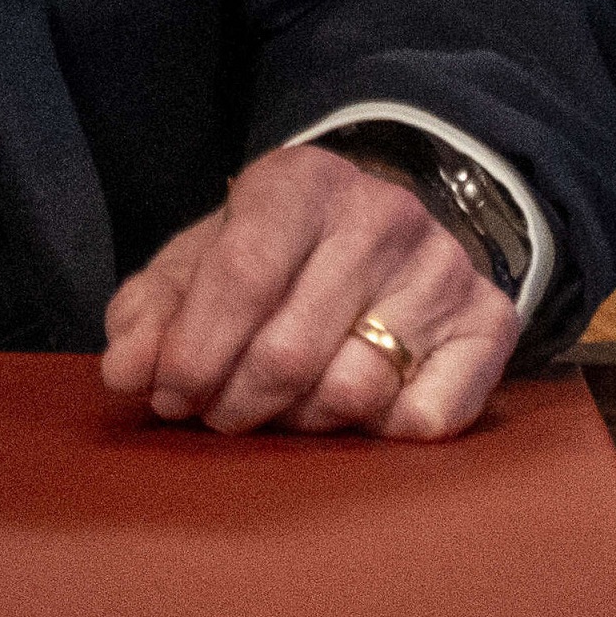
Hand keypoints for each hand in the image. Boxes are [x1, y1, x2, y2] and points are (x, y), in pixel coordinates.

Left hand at [98, 141, 518, 441]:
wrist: (386, 223)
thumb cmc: (274, 250)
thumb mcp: (202, 257)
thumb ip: (151, 311)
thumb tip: (126, 371)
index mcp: (302, 182)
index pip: (242, 275)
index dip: (196, 349)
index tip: (169, 394)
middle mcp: (383, 215)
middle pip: (293, 349)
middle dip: (237, 399)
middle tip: (215, 413)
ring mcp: (444, 268)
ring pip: (356, 389)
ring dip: (300, 421)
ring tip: (277, 408)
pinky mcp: (490, 321)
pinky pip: (427, 416)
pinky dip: (377, 434)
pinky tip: (350, 412)